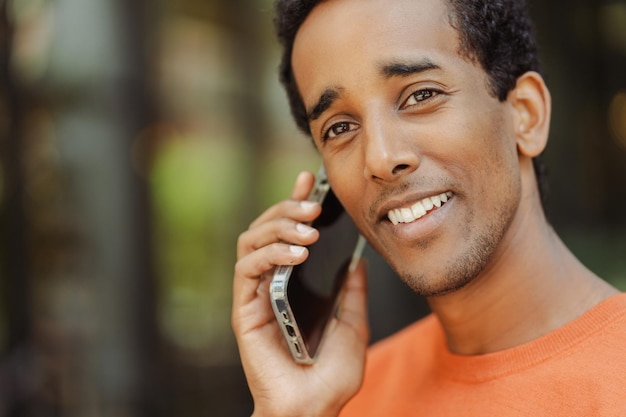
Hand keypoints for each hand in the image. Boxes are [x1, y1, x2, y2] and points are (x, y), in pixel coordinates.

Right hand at [232, 171, 369, 416]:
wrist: (312, 408)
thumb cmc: (330, 374)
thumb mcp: (353, 324)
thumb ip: (351, 291)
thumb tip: (357, 260)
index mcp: (293, 283)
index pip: (288, 233)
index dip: (295, 203)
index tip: (311, 182)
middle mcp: (270, 284)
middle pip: (265, 228)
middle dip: (287, 208)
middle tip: (313, 206)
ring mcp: (255, 295)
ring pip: (251, 241)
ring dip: (277, 226)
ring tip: (308, 229)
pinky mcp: (244, 309)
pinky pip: (246, 269)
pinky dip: (269, 253)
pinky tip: (296, 254)